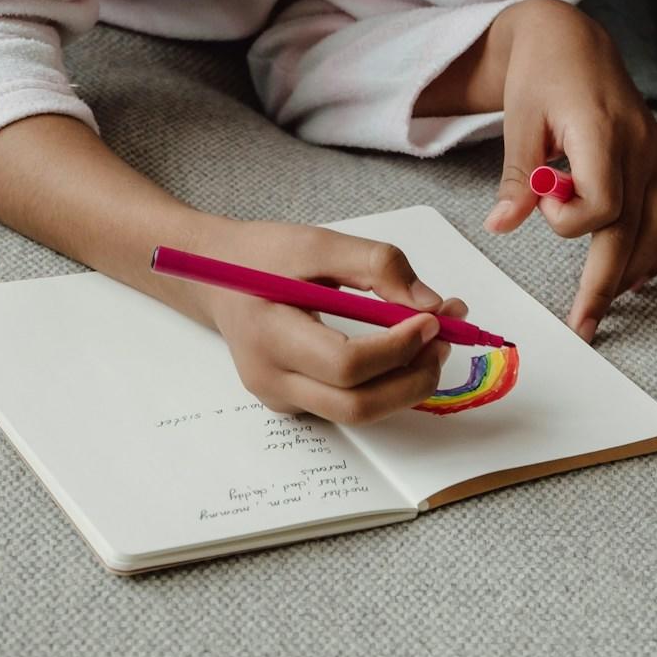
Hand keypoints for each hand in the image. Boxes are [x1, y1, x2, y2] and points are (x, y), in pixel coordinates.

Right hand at [200, 222, 467, 424]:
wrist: (214, 277)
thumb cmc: (262, 257)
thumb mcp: (317, 243)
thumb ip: (377, 265)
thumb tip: (431, 305)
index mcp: (269, 335)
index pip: (345, 365)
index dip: (398, 348)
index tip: (431, 318)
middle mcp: (271, 379)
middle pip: (357, 406)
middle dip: (413, 378)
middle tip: (442, 340)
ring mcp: (281, 398)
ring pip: (358, 414)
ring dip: (405, 385)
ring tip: (428, 343)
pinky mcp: (294, 402)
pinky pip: (348, 406)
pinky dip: (384, 384)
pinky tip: (398, 352)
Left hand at [481, 0, 656, 339]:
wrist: (573, 40)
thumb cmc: (541, 75)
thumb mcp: (519, 120)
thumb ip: (517, 177)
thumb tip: (501, 226)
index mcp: (604, 133)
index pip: (605, 203)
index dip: (570, 220)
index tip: (542, 205)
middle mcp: (641, 147)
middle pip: (633, 230)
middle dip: (605, 283)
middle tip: (583, 324)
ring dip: (634, 270)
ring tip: (604, 301)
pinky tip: (636, 271)